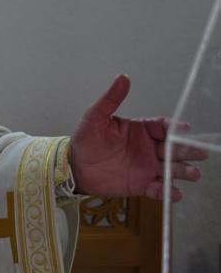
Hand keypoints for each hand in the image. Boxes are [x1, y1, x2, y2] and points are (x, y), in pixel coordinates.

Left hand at [69, 75, 207, 201]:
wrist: (74, 166)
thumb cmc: (85, 140)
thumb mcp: (95, 117)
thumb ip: (110, 100)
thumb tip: (122, 78)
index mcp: (140, 130)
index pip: (163, 126)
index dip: (175, 128)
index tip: (183, 129)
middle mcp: (148, 148)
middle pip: (174, 148)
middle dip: (188, 150)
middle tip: (199, 152)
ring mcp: (147, 167)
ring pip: (172, 170)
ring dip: (183, 172)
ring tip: (191, 173)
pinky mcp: (142, 184)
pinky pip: (158, 189)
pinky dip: (167, 192)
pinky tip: (173, 193)